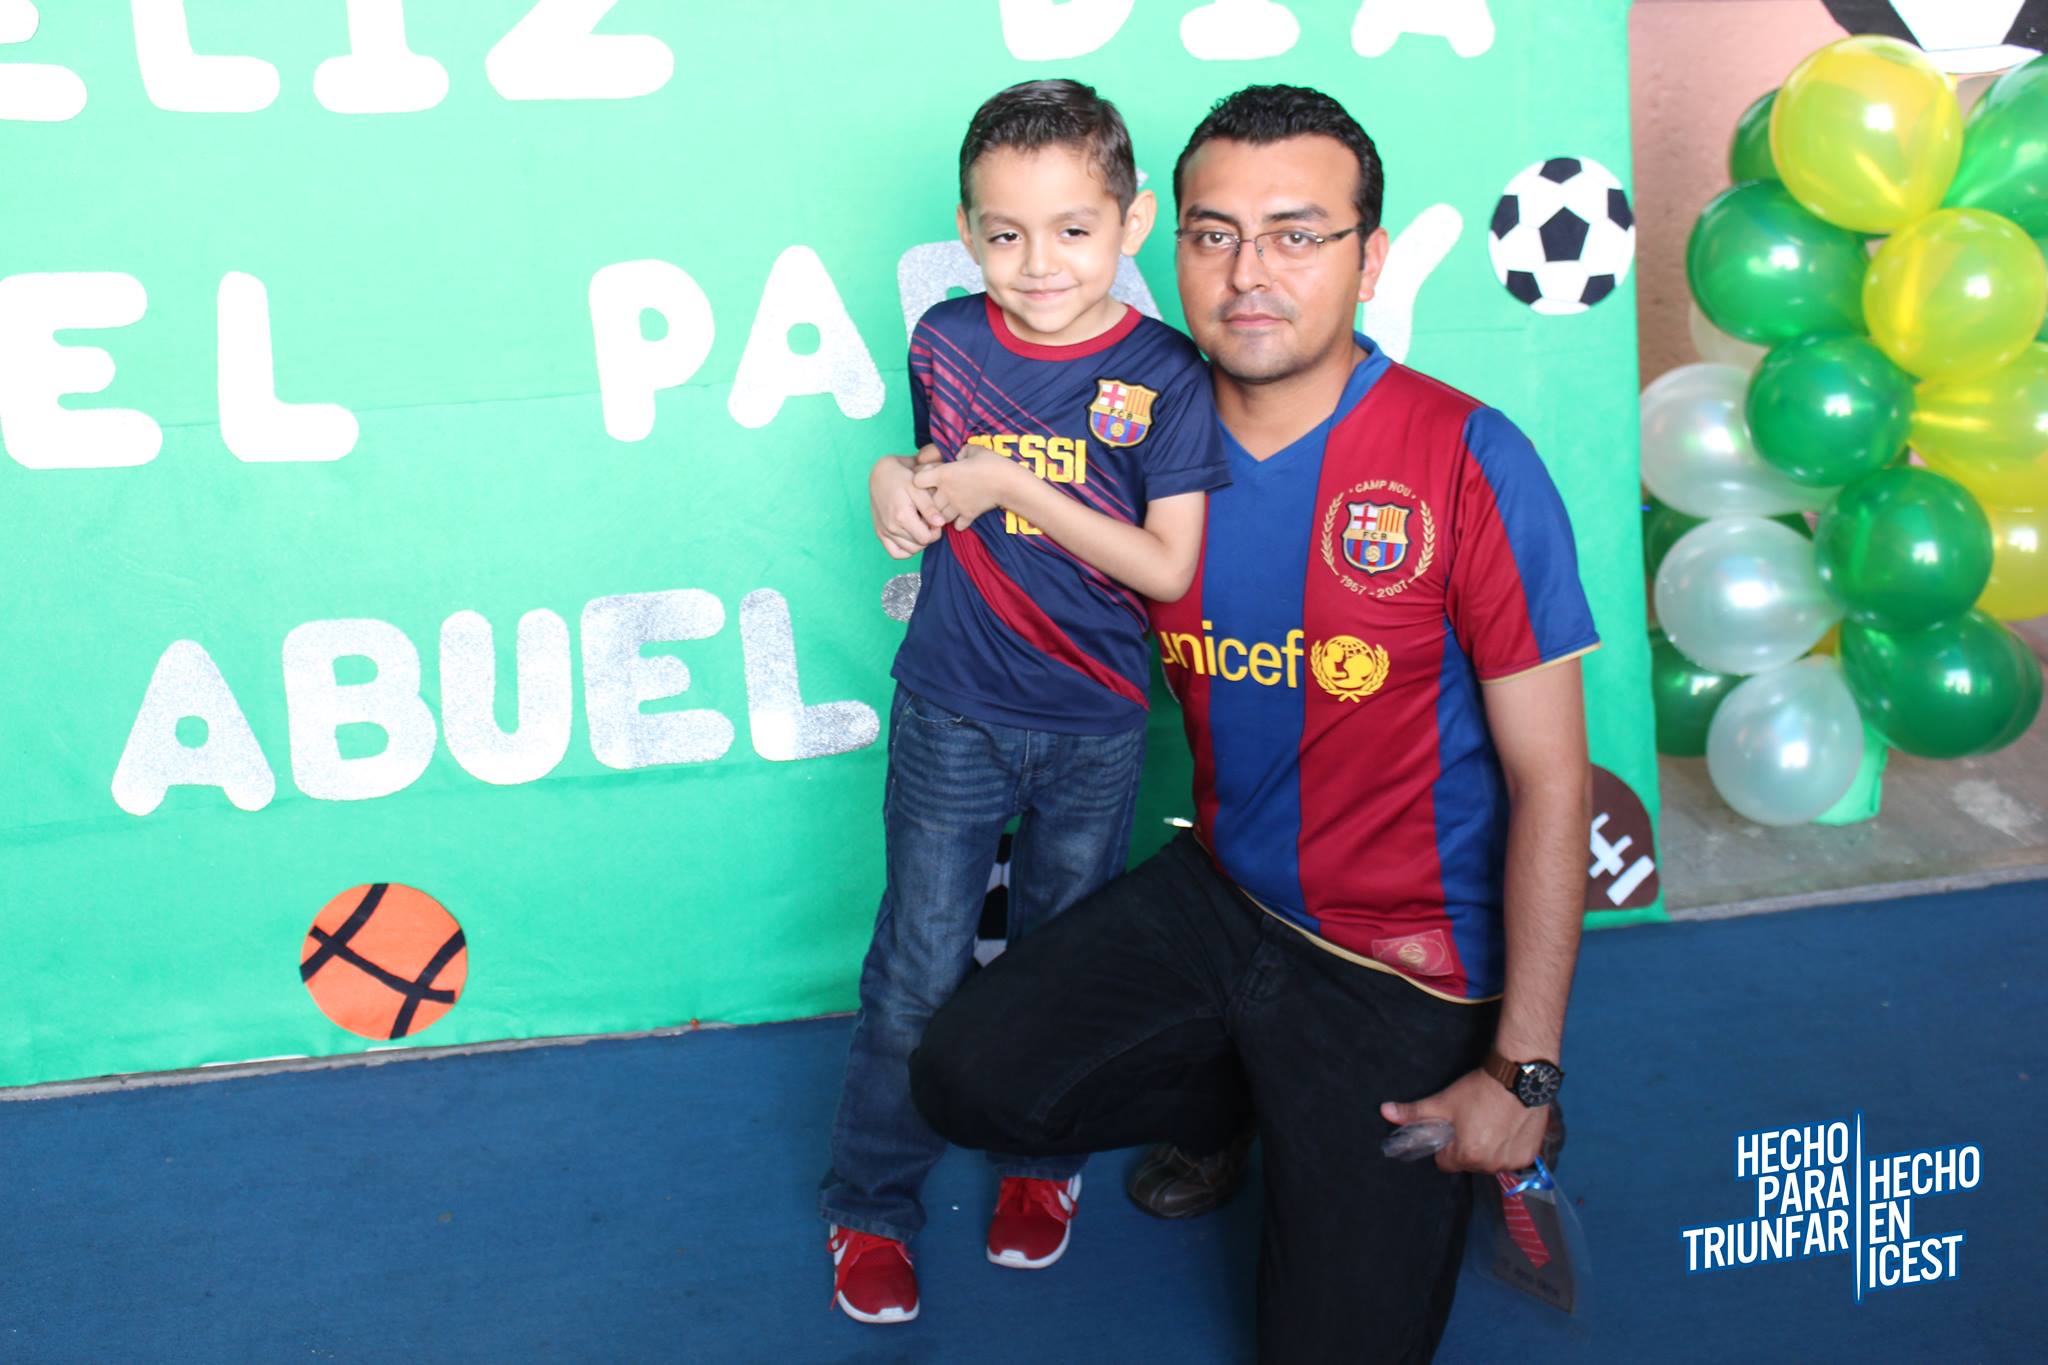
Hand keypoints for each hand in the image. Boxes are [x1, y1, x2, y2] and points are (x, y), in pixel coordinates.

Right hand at [870, 454, 944, 558]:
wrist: (881, 474)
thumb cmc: (902, 478)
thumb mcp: (918, 488)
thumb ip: (930, 507)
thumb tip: (940, 524)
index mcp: (902, 516)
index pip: (926, 538)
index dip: (936, 532)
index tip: (936, 520)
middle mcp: (891, 527)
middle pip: (919, 545)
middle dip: (928, 536)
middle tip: (928, 522)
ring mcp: (884, 531)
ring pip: (909, 551)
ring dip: (918, 543)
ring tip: (920, 527)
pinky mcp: (880, 533)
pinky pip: (895, 553)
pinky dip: (905, 550)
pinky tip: (911, 538)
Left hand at [913, 446, 1016, 530]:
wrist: (1008, 482)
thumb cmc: (991, 462)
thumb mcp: (974, 449)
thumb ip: (961, 452)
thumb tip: (958, 456)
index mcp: (944, 473)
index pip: (917, 480)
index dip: (921, 478)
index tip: (929, 476)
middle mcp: (946, 492)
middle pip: (926, 502)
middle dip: (930, 499)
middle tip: (938, 494)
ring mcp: (956, 506)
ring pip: (939, 516)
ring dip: (941, 512)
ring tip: (949, 506)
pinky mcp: (968, 515)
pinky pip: (956, 525)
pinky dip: (957, 522)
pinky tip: (961, 515)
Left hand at [1381, 1070, 1548, 1173]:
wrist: (1518, 1078)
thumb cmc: (1479, 1090)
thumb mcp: (1443, 1101)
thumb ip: (1413, 1112)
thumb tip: (1384, 1111)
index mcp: (1466, 1155)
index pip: (1445, 1162)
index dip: (1446, 1145)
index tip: (1454, 1129)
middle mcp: (1489, 1165)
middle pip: (1469, 1163)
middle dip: (1468, 1147)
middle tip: (1474, 1123)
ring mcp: (1511, 1162)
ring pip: (1491, 1163)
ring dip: (1490, 1149)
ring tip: (1492, 1123)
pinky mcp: (1528, 1157)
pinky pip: (1512, 1159)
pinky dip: (1509, 1148)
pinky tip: (1508, 1128)